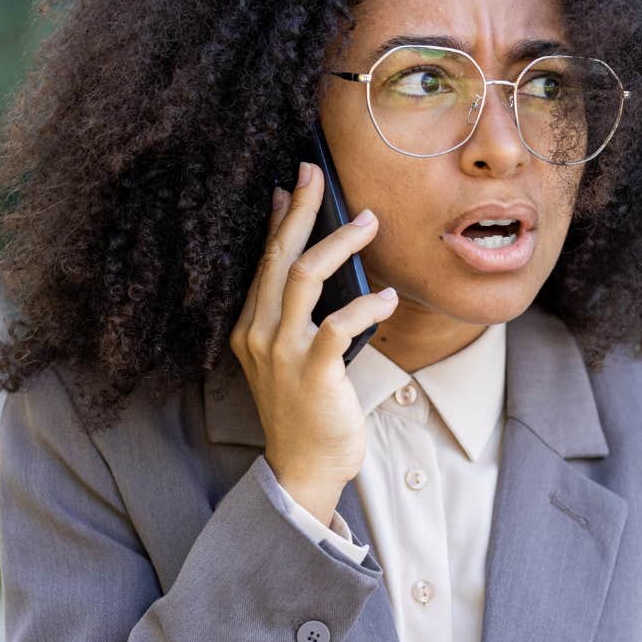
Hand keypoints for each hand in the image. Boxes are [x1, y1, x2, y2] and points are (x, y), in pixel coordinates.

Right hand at [228, 161, 397, 524]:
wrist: (303, 468)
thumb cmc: (308, 410)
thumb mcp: (293, 356)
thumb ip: (299, 315)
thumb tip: (318, 266)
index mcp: (251, 327)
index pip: (265, 261)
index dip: (281, 220)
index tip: (295, 184)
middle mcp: (259, 333)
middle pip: (278, 257)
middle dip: (300, 210)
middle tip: (318, 173)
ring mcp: (282, 353)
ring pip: (304, 278)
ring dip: (338, 244)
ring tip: (369, 222)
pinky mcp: (312, 373)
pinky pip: (337, 325)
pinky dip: (367, 304)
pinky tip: (390, 296)